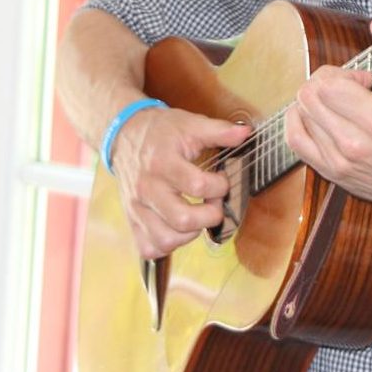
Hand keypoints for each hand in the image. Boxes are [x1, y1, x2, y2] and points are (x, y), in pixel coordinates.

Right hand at [110, 103, 250, 258]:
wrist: (125, 134)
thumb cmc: (161, 131)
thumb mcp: (190, 123)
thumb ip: (219, 130)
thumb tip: (246, 133)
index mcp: (162, 162)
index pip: (197, 186)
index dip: (219, 187)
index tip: (222, 181)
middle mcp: (147, 188)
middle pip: (182, 219)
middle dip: (209, 216)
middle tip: (214, 204)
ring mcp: (137, 207)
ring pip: (165, 239)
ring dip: (190, 234)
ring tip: (197, 216)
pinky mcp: (132, 220)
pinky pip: (149, 247)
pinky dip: (168, 245)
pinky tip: (178, 228)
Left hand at [284, 20, 371, 217]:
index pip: (330, 84)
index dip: (342, 73)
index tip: (362, 80)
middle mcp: (353, 143)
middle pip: (309, 96)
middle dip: (325, 81)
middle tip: (347, 88)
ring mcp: (339, 160)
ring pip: (300, 114)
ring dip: (314, 100)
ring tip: (336, 102)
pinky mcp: (331, 172)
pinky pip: (295, 139)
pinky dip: (298, 120)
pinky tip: (314, 114)